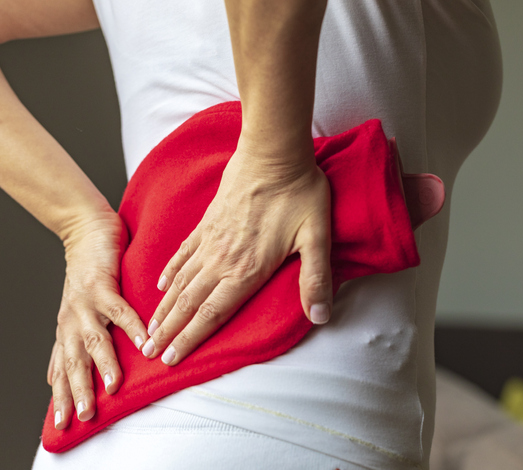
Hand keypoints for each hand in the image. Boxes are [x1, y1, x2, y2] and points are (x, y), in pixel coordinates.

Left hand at [47, 212, 148, 428]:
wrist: (86, 231)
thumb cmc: (88, 273)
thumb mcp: (75, 312)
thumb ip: (68, 343)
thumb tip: (53, 376)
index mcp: (68, 330)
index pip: (62, 371)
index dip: (62, 397)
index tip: (65, 424)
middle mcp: (72, 321)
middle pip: (74, 362)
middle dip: (78, 390)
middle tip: (84, 415)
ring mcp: (85, 303)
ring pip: (93, 339)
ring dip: (103, 364)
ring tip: (112, 386)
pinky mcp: (102, 285)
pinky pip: (120, 310)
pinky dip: (133, 327)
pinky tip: (144, 341)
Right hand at [141, 140, 331, 365]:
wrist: (274, 152)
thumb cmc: (299, 194)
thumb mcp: (317, 238)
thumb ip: (317, 279)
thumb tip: (322, 316)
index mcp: (247, 269)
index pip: (212, 314)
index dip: (190, 339)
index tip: (170, 360)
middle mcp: (222, 260)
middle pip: (189, 303)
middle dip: (168, 332)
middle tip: (148, 353)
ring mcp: (210, 240)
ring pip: (180, 282)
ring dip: (163, 308)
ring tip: (149, 328)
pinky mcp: (207, 222)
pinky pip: (181, 253)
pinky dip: (169, 272)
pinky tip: (161, 285)